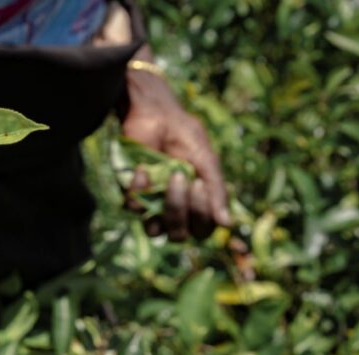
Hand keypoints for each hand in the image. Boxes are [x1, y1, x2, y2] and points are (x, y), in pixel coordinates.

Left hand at [122, 70, 230, 240]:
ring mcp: (150, 204)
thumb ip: (217, 190)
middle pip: (180, 235)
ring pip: (155, 231)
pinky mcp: (131, 194)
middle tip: (182, 178)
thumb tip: (227, 224)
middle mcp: (174, 210)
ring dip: (163, 207)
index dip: (202, 215)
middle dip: (181, 210)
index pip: (203, 229)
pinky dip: (139, 188)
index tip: (200, 183)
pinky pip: (133, 207)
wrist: (154, 115)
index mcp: (197, 204)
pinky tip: (143, 168)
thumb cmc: (184, 137)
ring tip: (169, 176)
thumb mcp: (206, 161)